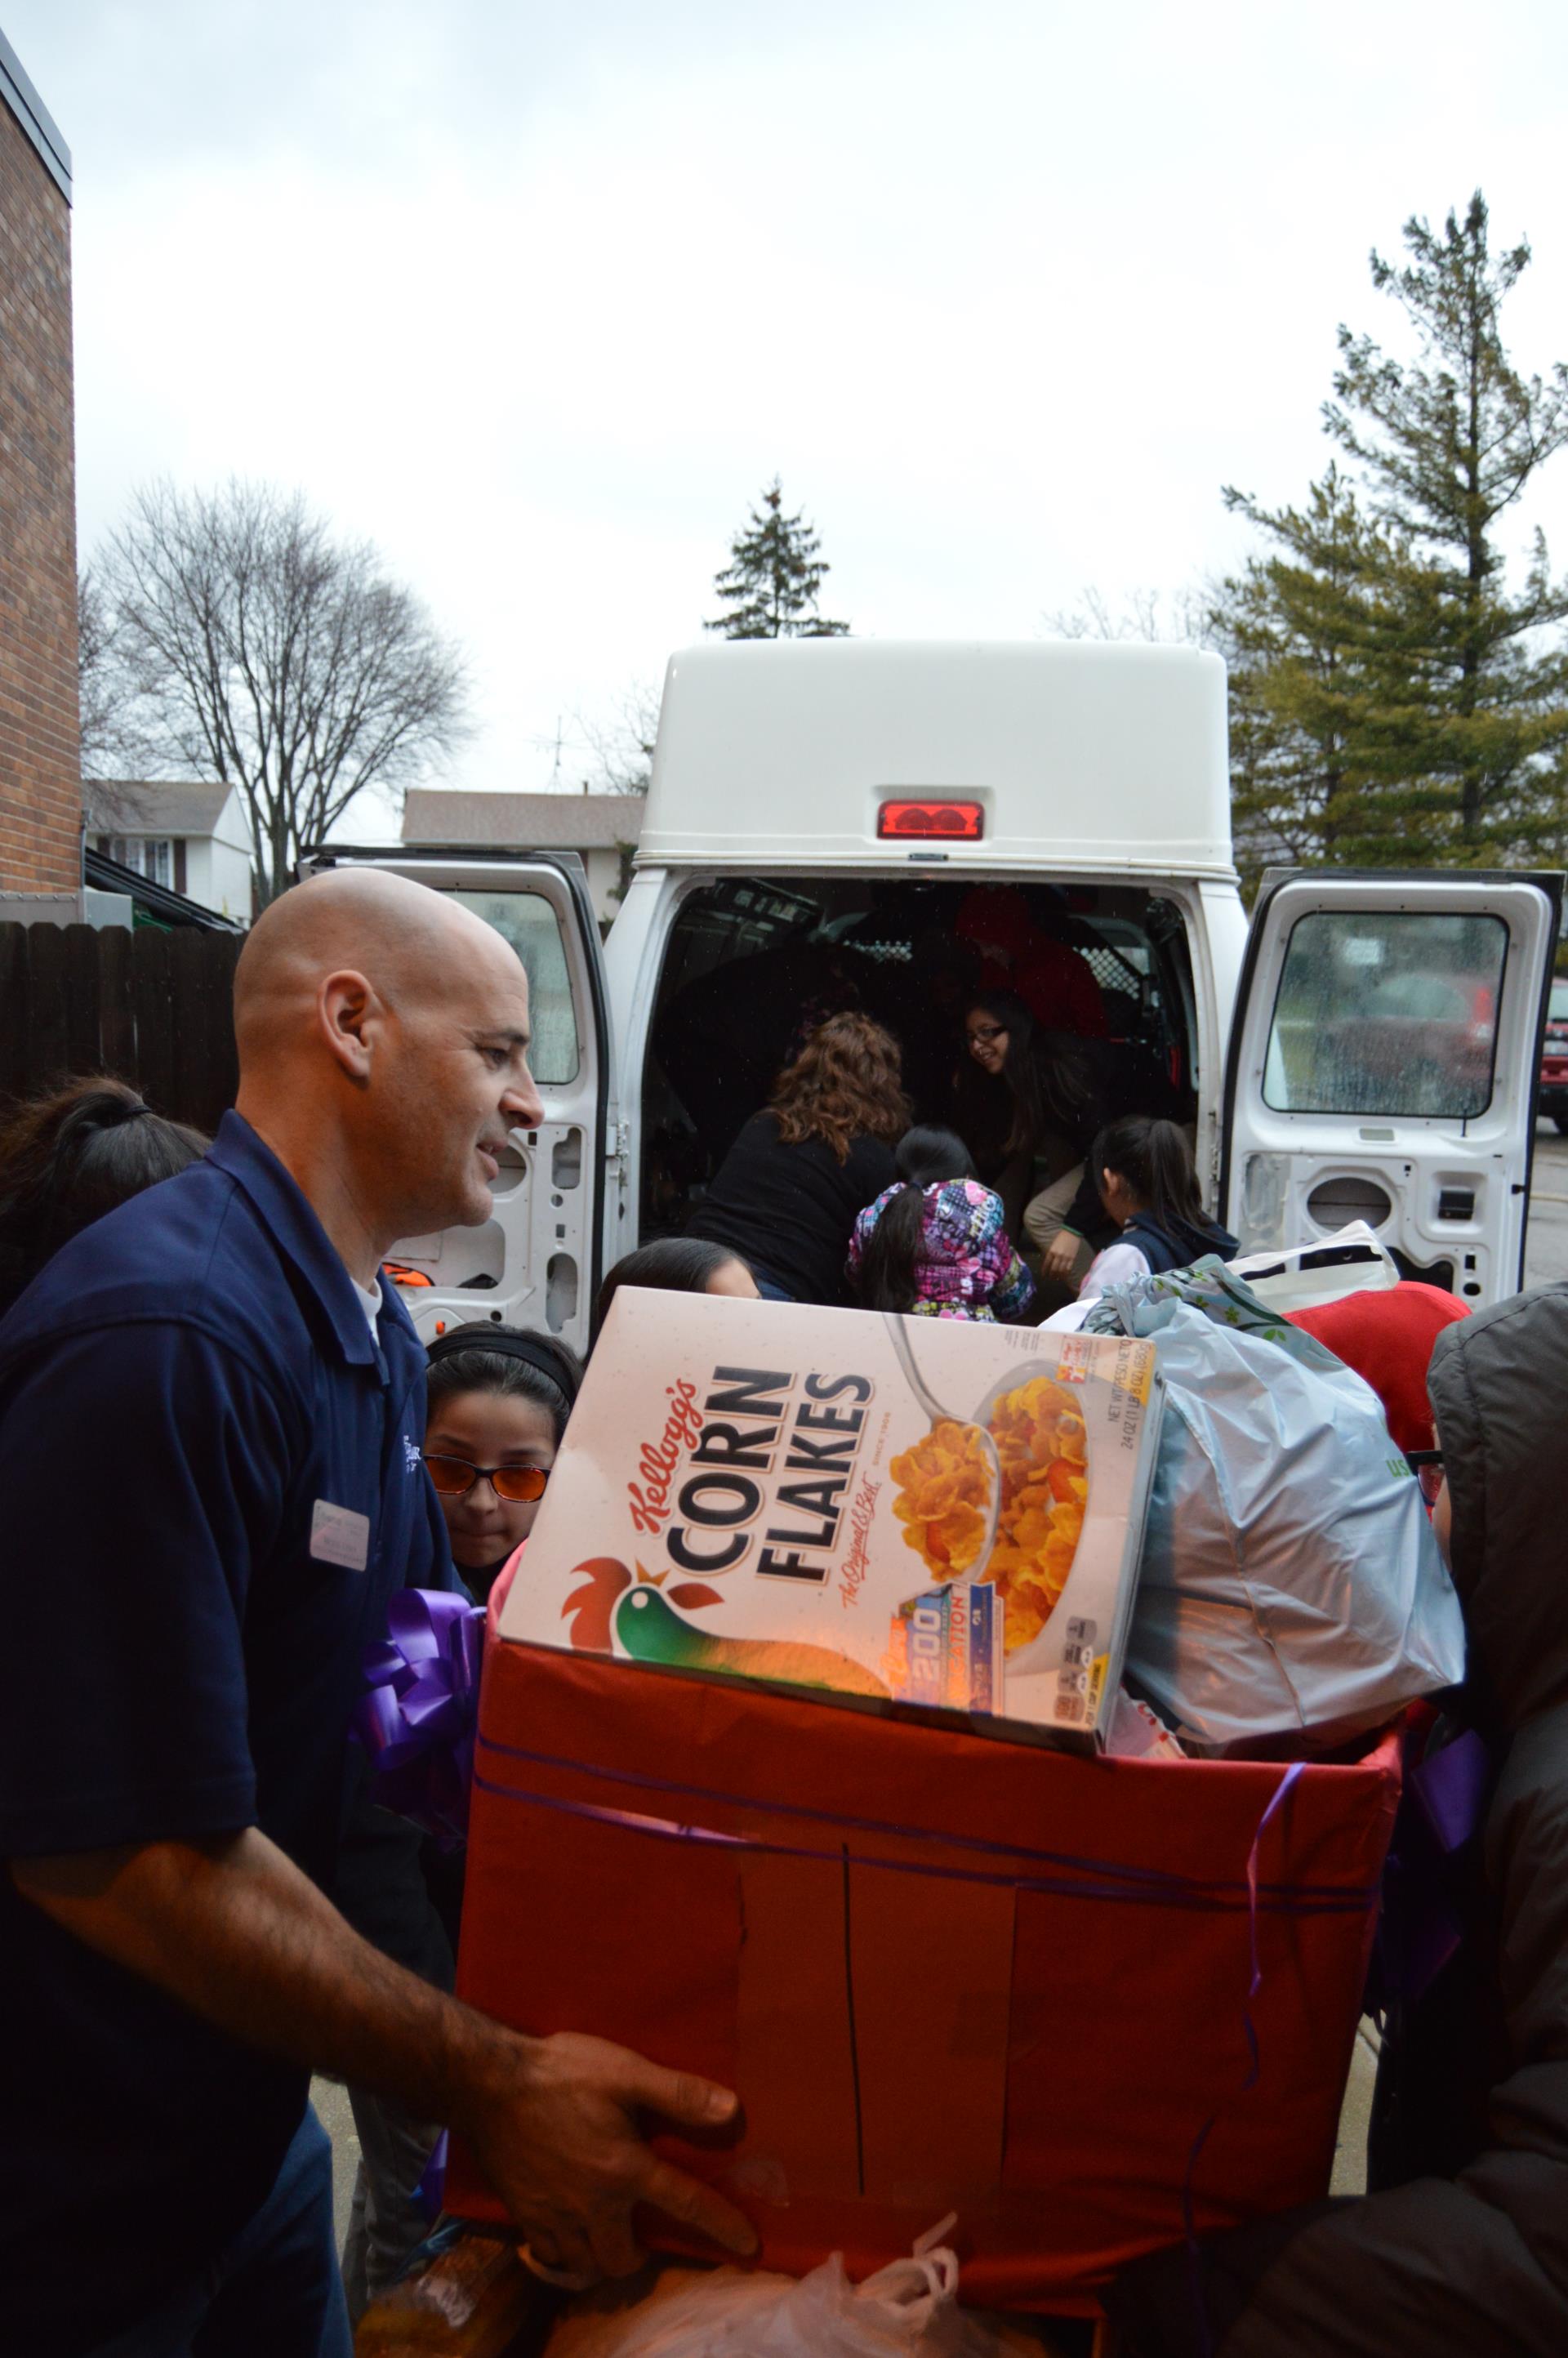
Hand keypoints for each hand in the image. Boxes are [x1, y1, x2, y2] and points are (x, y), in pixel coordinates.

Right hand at [455, 2029, 755, 2282]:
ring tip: (606, 2237)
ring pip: (586, 2265)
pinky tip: (567, 2234)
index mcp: (625, 2169)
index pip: (686, 2204)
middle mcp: (594, 2204)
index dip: (721, 2225)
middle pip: (624, 2259)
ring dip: (601, 2259)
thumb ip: (678, 2095)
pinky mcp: (523, 2215)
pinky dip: (564, 2255)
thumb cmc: (562, 2073)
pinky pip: (550, 2256)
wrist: (487, 2083)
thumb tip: (732, 2111)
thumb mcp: (626, 2072)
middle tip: (641, 2234)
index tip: (748, 2245)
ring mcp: (555, 2215)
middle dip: (638, 2255)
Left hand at [1042, 1230, 1080, 1282]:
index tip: (1044, 1275)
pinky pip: (1069, 1268)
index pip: (1046, 1264)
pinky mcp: (1072, 1258)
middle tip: (1051, 1278)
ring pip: (1061, 1270)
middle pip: (1054, 1269)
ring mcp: (1066, 1257)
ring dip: (1059, 1276)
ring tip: (1057, 1278)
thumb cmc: (1061, 1237)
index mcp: (1051, 1251)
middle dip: (1052, 1275)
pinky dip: (1066, 1273)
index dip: (1044, 1270)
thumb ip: (1051, 1253)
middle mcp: (1058, 1255)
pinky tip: (1065, 1275)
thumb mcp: (1053, 1245)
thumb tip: (1049, 1263)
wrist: (1072, 1232)